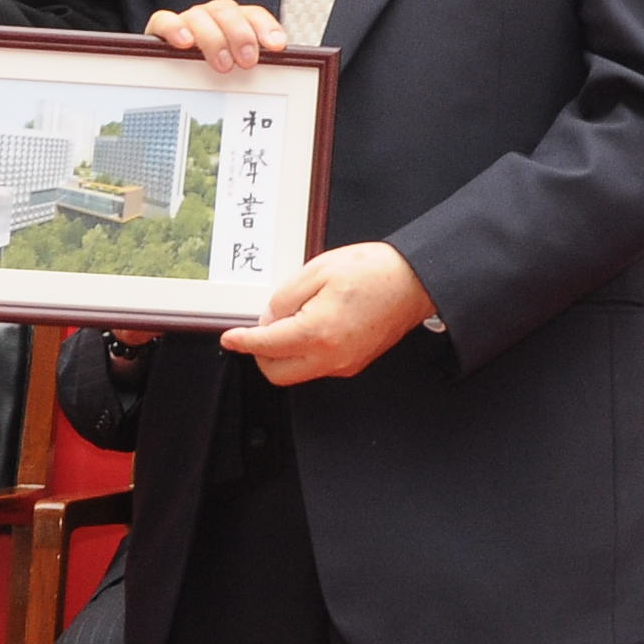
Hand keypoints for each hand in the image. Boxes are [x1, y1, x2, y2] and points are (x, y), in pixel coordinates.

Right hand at [150, 1, 290, 71]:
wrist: (167, 81)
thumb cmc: (208, 80)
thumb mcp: (235, 76)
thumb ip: (253, 74)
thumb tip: (280, 82)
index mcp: (233, 24)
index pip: (253, 15)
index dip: (266, 27)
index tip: (277, 46)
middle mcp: (211, 18)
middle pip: (228, 12)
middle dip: (241, 35)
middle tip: (248, 61)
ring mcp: (186, 22)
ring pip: (200, 16)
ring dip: (214, 38)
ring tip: (223, 63)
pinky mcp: (159, 30)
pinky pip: (165, 20)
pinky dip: (175, 28)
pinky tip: (185, 42)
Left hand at [223, 241, 434, 385]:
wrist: (414, 281)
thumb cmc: (372, 271)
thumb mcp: (317, 270)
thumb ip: (284, 298)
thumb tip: (268, 320)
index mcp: (317, 332)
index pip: (266, 346)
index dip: (242, 341)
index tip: (229, 338)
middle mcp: (330, 358)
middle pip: (276, 371)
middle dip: (261, 352)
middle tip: (264, 324)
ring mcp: (343, 365)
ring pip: (296, 372)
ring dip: (283, 353)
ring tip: (296, 317)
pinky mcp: (353, 364)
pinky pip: (316, 366)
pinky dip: (304, 352)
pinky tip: (313, 324)